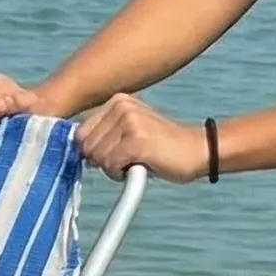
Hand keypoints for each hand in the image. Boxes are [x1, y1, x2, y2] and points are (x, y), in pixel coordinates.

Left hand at [75, 93, 207, 181]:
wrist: (197, 150)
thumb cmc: (160, 147)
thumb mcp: (127, 132)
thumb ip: (102, 134)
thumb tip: (78, 148)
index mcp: (117, 101)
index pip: (80, 133)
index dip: (93, 151)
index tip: (114, 153)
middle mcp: (121, 106)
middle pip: (85, 146)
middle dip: (102, 160)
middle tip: (129, 158)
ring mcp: (129, 121)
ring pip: (96, 158)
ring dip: (113, 168)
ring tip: (137, 160)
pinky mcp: (136, 140)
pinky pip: (110, 166)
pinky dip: (120, 174)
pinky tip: (140, 166)